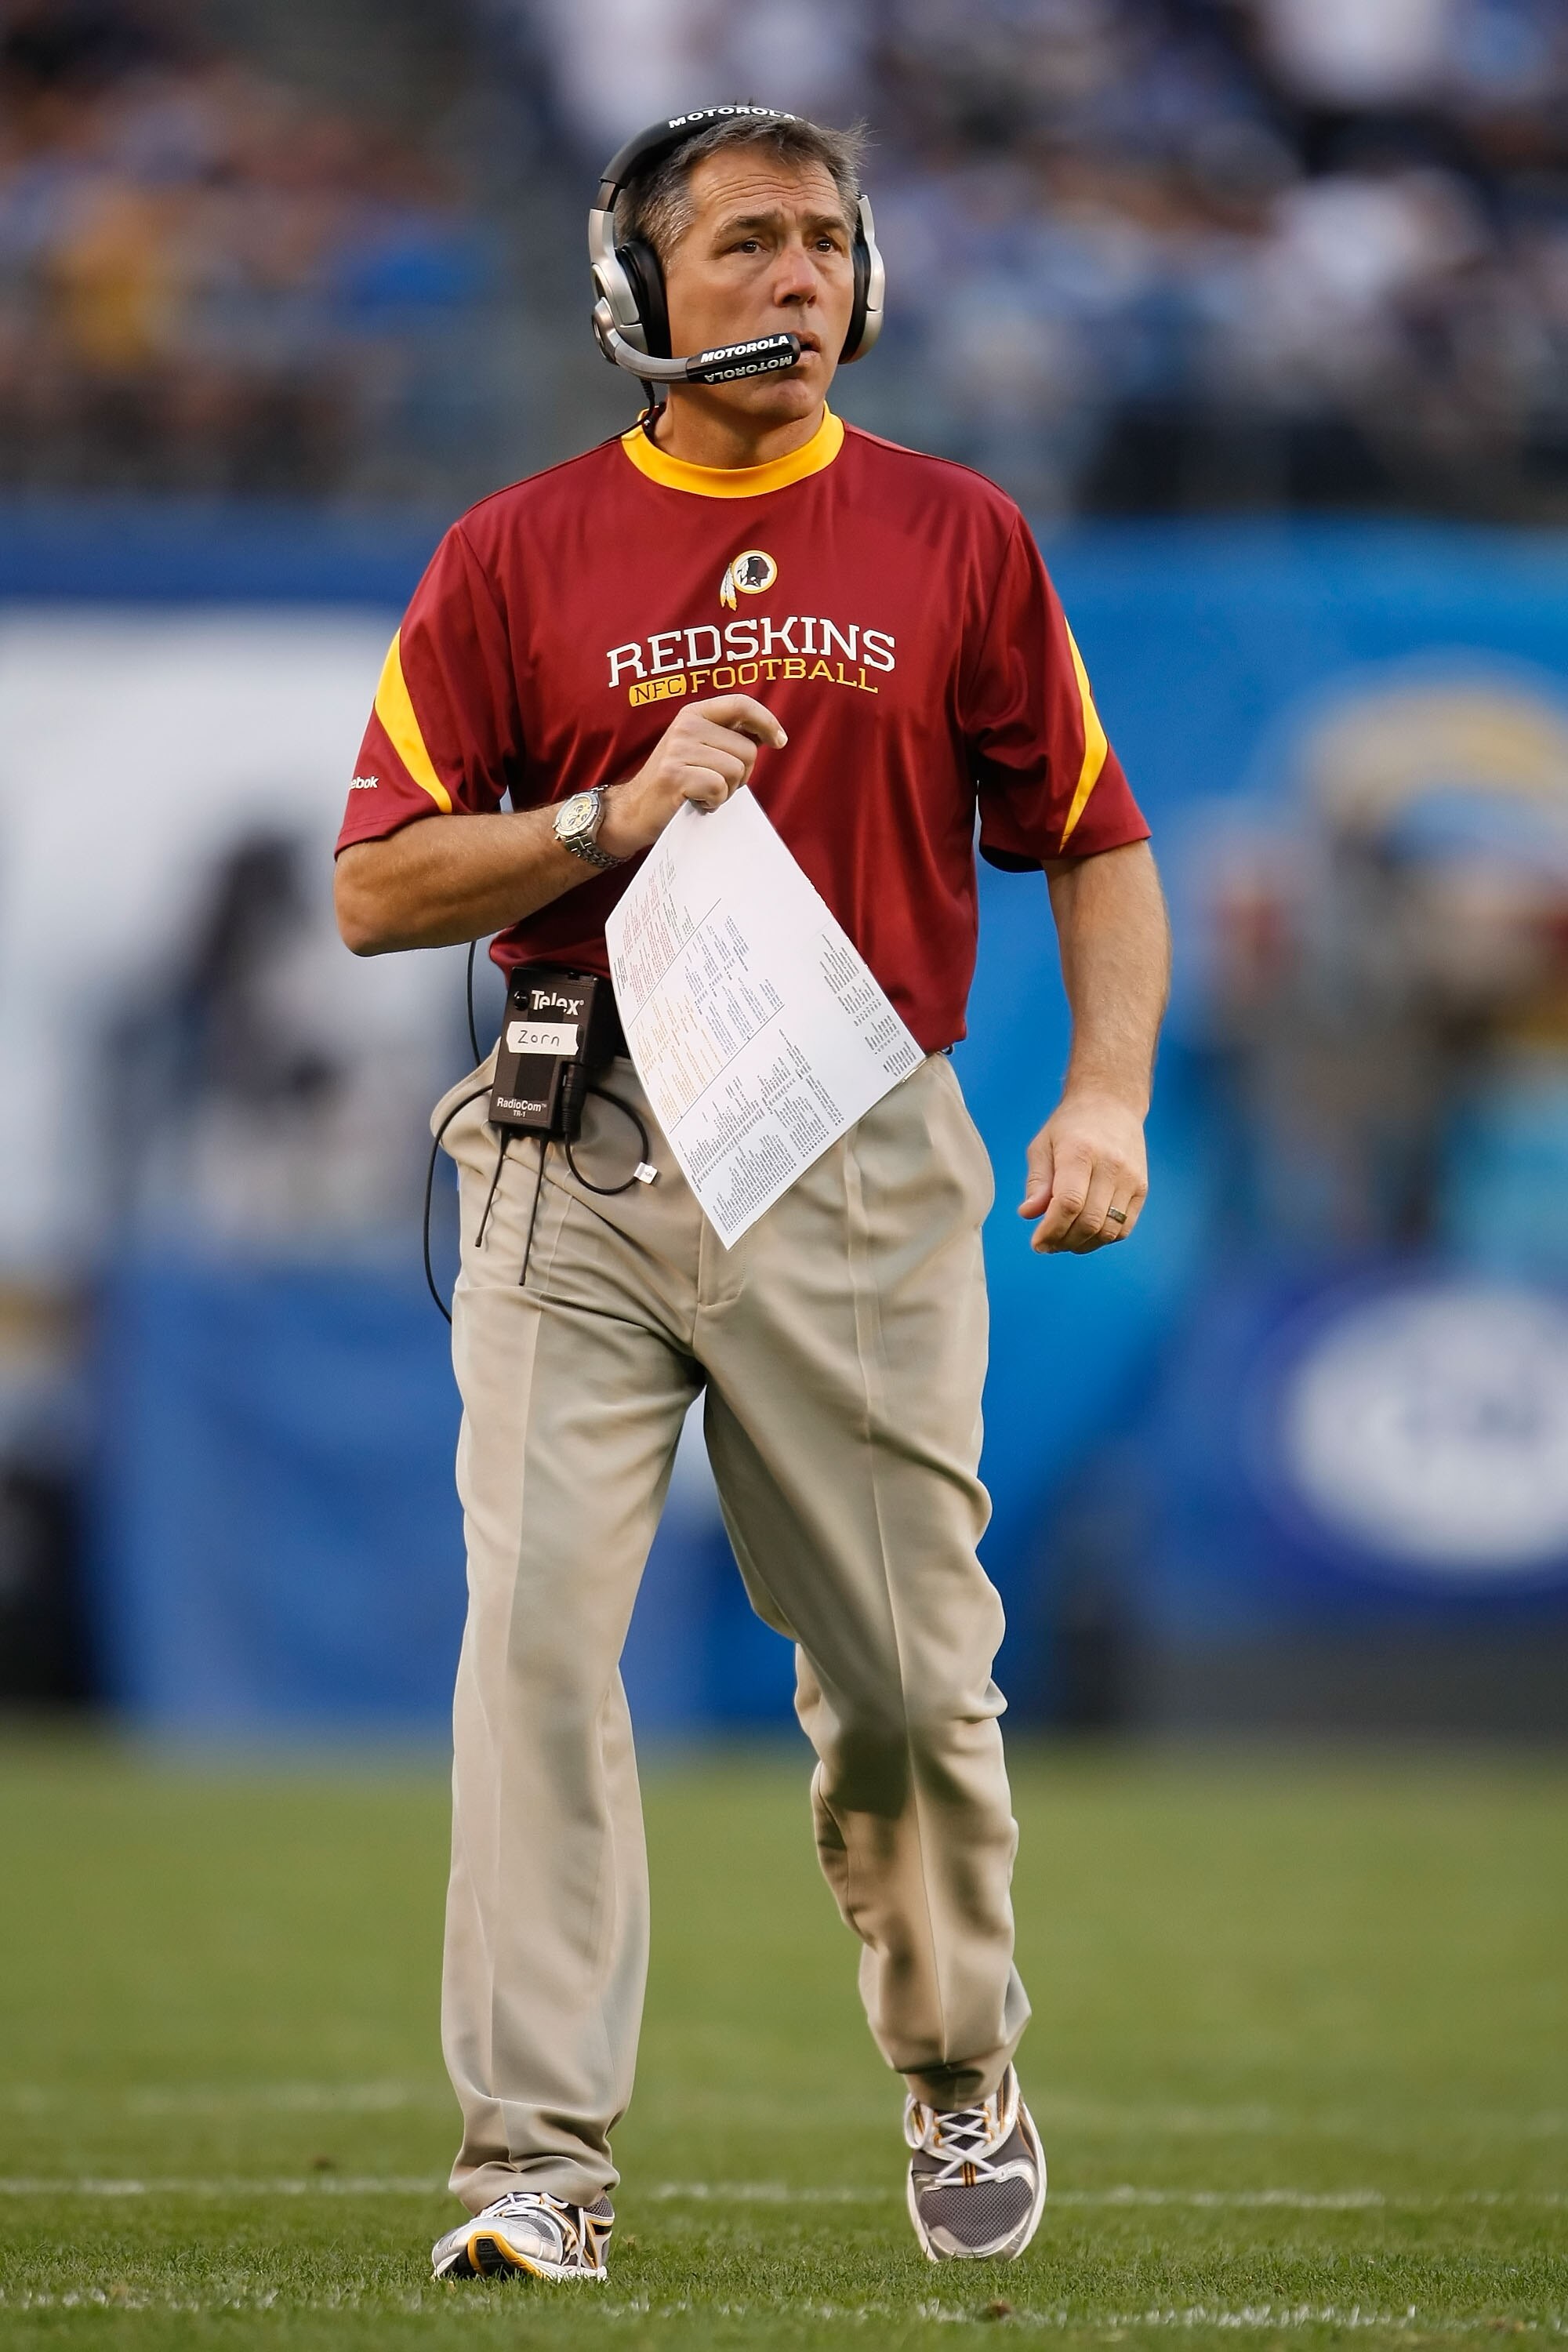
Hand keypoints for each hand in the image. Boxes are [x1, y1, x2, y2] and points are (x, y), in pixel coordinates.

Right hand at [598, 694, 786, 857]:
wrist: (634, 810)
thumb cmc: (676, 782)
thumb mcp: (700, 749)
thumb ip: (728, 737)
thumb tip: (769, 734)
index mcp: (694, 713)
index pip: (741, 704)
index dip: (766, 721)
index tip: (779, 740)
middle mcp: (686, 726)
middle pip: (747, 749)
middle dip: (742, 774)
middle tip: (716, 783)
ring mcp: (678, 750)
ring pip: (736, 771)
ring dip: (727, 791)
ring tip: (704, 792)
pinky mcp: (675, 775)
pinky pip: (718, 788)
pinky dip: (713, 802)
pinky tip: (697, 801)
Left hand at [1019, 1088, 1147, 1253]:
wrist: (1112, 1104)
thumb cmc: (1071, 1125)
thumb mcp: (1042, 1145)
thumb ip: (1037, 1182)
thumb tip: (1028, 1214)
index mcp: (1081, 1152)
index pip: (1069, 1203)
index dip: (1051, 1230)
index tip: (1037, 1243)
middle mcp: (1111, 1166)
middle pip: (1089, 1221)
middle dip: (1064, 1241)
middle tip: (1048, 1245)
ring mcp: (1130, 1179)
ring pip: (1108, 1230)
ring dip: (1083, 1244)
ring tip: (1064, 1240)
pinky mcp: (1142, 1188)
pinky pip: (1124, 1227)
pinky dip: (1103, 1238)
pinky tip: (1086, 1234)